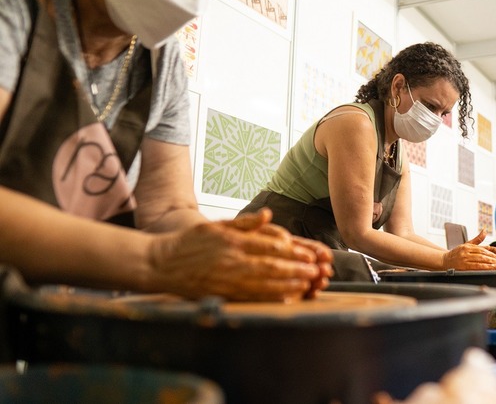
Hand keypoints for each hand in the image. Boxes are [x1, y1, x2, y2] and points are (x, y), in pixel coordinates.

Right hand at [147, 209, 330, 301]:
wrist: (161, 264)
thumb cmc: (190, 242)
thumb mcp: (216, 224)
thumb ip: (245, 222)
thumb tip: (268, 214)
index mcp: (233, 241)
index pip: (270, 246)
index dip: (293, 252)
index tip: (309, 254)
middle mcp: (232, 261)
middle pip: (272, 267)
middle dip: (297, 270)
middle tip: (315, 271)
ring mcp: (228, 280)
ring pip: (265, 285)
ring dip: (289, 286)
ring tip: (306, 284)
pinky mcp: (224, 294)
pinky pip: (252, 298)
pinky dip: (271, 299)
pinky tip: (286, 298)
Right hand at [442, 229, 495, 270]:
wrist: (445, 260)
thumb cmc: (457, 253)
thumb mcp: (466, 244)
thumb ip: (477, 239)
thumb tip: (485, 231)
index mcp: (467, 246)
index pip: (481, 249)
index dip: (490, 253)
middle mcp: (465, 252)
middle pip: (481, 255)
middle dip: (491, 258)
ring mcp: (463, 259)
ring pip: (479, 261)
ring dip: (489, 263)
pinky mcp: (462, 267)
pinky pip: (475, 267)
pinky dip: (483, 268)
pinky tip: (488, 269)